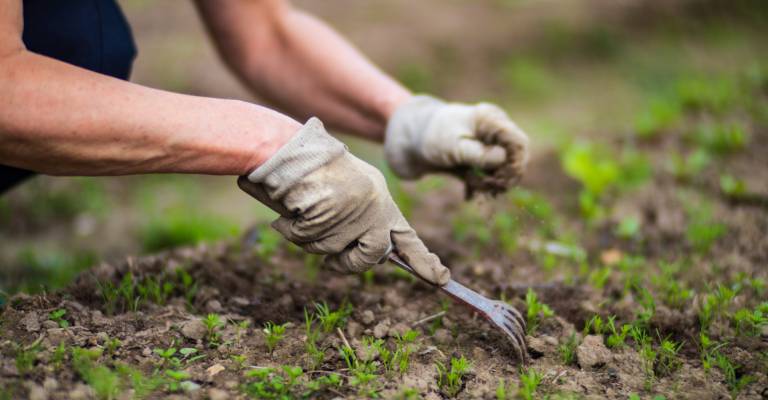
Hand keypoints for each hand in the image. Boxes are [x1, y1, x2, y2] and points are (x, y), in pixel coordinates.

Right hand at [238, 117, 449, 284]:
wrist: (292, 148)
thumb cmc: (312, 168)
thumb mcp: (349, 190)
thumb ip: (363, 219)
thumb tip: (376, 255)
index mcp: (380, 198)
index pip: (406, 236)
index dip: (422, 261)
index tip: (440, 278)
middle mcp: (374, 207)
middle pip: (372, 257)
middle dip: (350, 263)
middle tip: (331, 255)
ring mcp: (354, 214)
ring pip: (334, 252)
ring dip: (314, 240)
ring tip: (304, 212)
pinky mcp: (331, 218)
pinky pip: (308, 241)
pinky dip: (293, 230)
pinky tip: (290, 209)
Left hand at [385, 95, 529, 195]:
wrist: (408, 139)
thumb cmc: (431, 138)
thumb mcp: (454, 148)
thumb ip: (480, 154)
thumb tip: (505, 159)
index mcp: (491, 119)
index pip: (519, 143)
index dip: (516, 165)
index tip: (500, 182)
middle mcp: (494, 129)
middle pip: (516, 157)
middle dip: (503, 177)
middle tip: (487, 189)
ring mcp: (488, 142)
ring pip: (504, 168)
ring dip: (491, 183)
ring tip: (472, 186)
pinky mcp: (480, 155)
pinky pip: (490, 174)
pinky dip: (482, 185)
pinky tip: (468, 194)